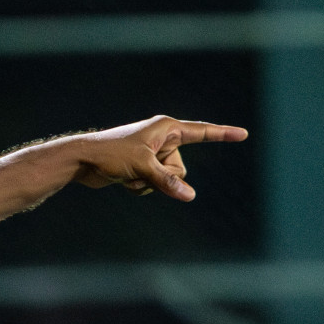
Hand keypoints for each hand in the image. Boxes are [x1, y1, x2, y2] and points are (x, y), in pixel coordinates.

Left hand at [72, 115, 247, 200]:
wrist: (80, 161)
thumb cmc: (110, 155)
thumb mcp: (143, 168)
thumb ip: (168, 181)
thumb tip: (190, 195)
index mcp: (166, 128)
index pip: (202, 132)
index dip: (223, 134)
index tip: (243, 134)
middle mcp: (161, 138)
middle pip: (181, 168)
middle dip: (164, 176)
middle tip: (140, 169)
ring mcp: (152, 154)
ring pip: (168, 179)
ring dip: (150, 184)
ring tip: (129, 175)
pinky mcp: (142, 167)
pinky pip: (154, 184)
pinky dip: (141, 187)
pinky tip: (124, 181)